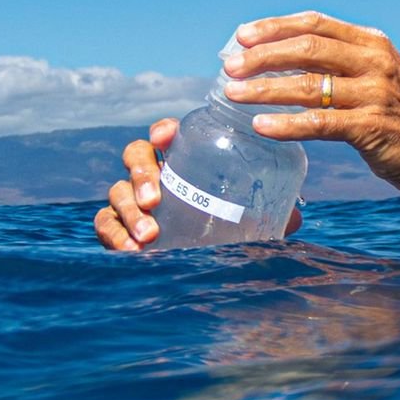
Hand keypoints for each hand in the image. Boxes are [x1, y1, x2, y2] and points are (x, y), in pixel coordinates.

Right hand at [94, 118, 302, 250]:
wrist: (196, 269)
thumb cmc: (224, 232)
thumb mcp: (249, 221)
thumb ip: (269, 215)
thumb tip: (295, 218)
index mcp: (182, 162)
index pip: (166, 135)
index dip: (163, 130)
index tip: (166, 137)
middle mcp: (153, 175)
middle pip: (135, 156)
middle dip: (141, 173)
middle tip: (154, 199)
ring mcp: (132, 200)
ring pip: (117, 190)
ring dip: (128, 209)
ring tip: (149, 235)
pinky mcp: (117, 226)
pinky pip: (105, 223)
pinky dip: (114, 235)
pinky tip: (129, 250)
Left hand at [221, 12, 399, 200]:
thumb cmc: (398, 115)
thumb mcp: (375, 75)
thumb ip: (339, 63)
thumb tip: (280, 57)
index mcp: (372, 43)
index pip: (315, 23)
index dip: (275, 27)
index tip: (242, 36)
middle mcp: (374, 62)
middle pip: (307, 48)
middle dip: (262, 56)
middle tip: (230, 67)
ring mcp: (374, 95)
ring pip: (308, 85)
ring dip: (265, 89)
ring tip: (233, 95)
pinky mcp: (371, 128)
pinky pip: (319, 123)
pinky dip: (286, 124)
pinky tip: (261, 126)